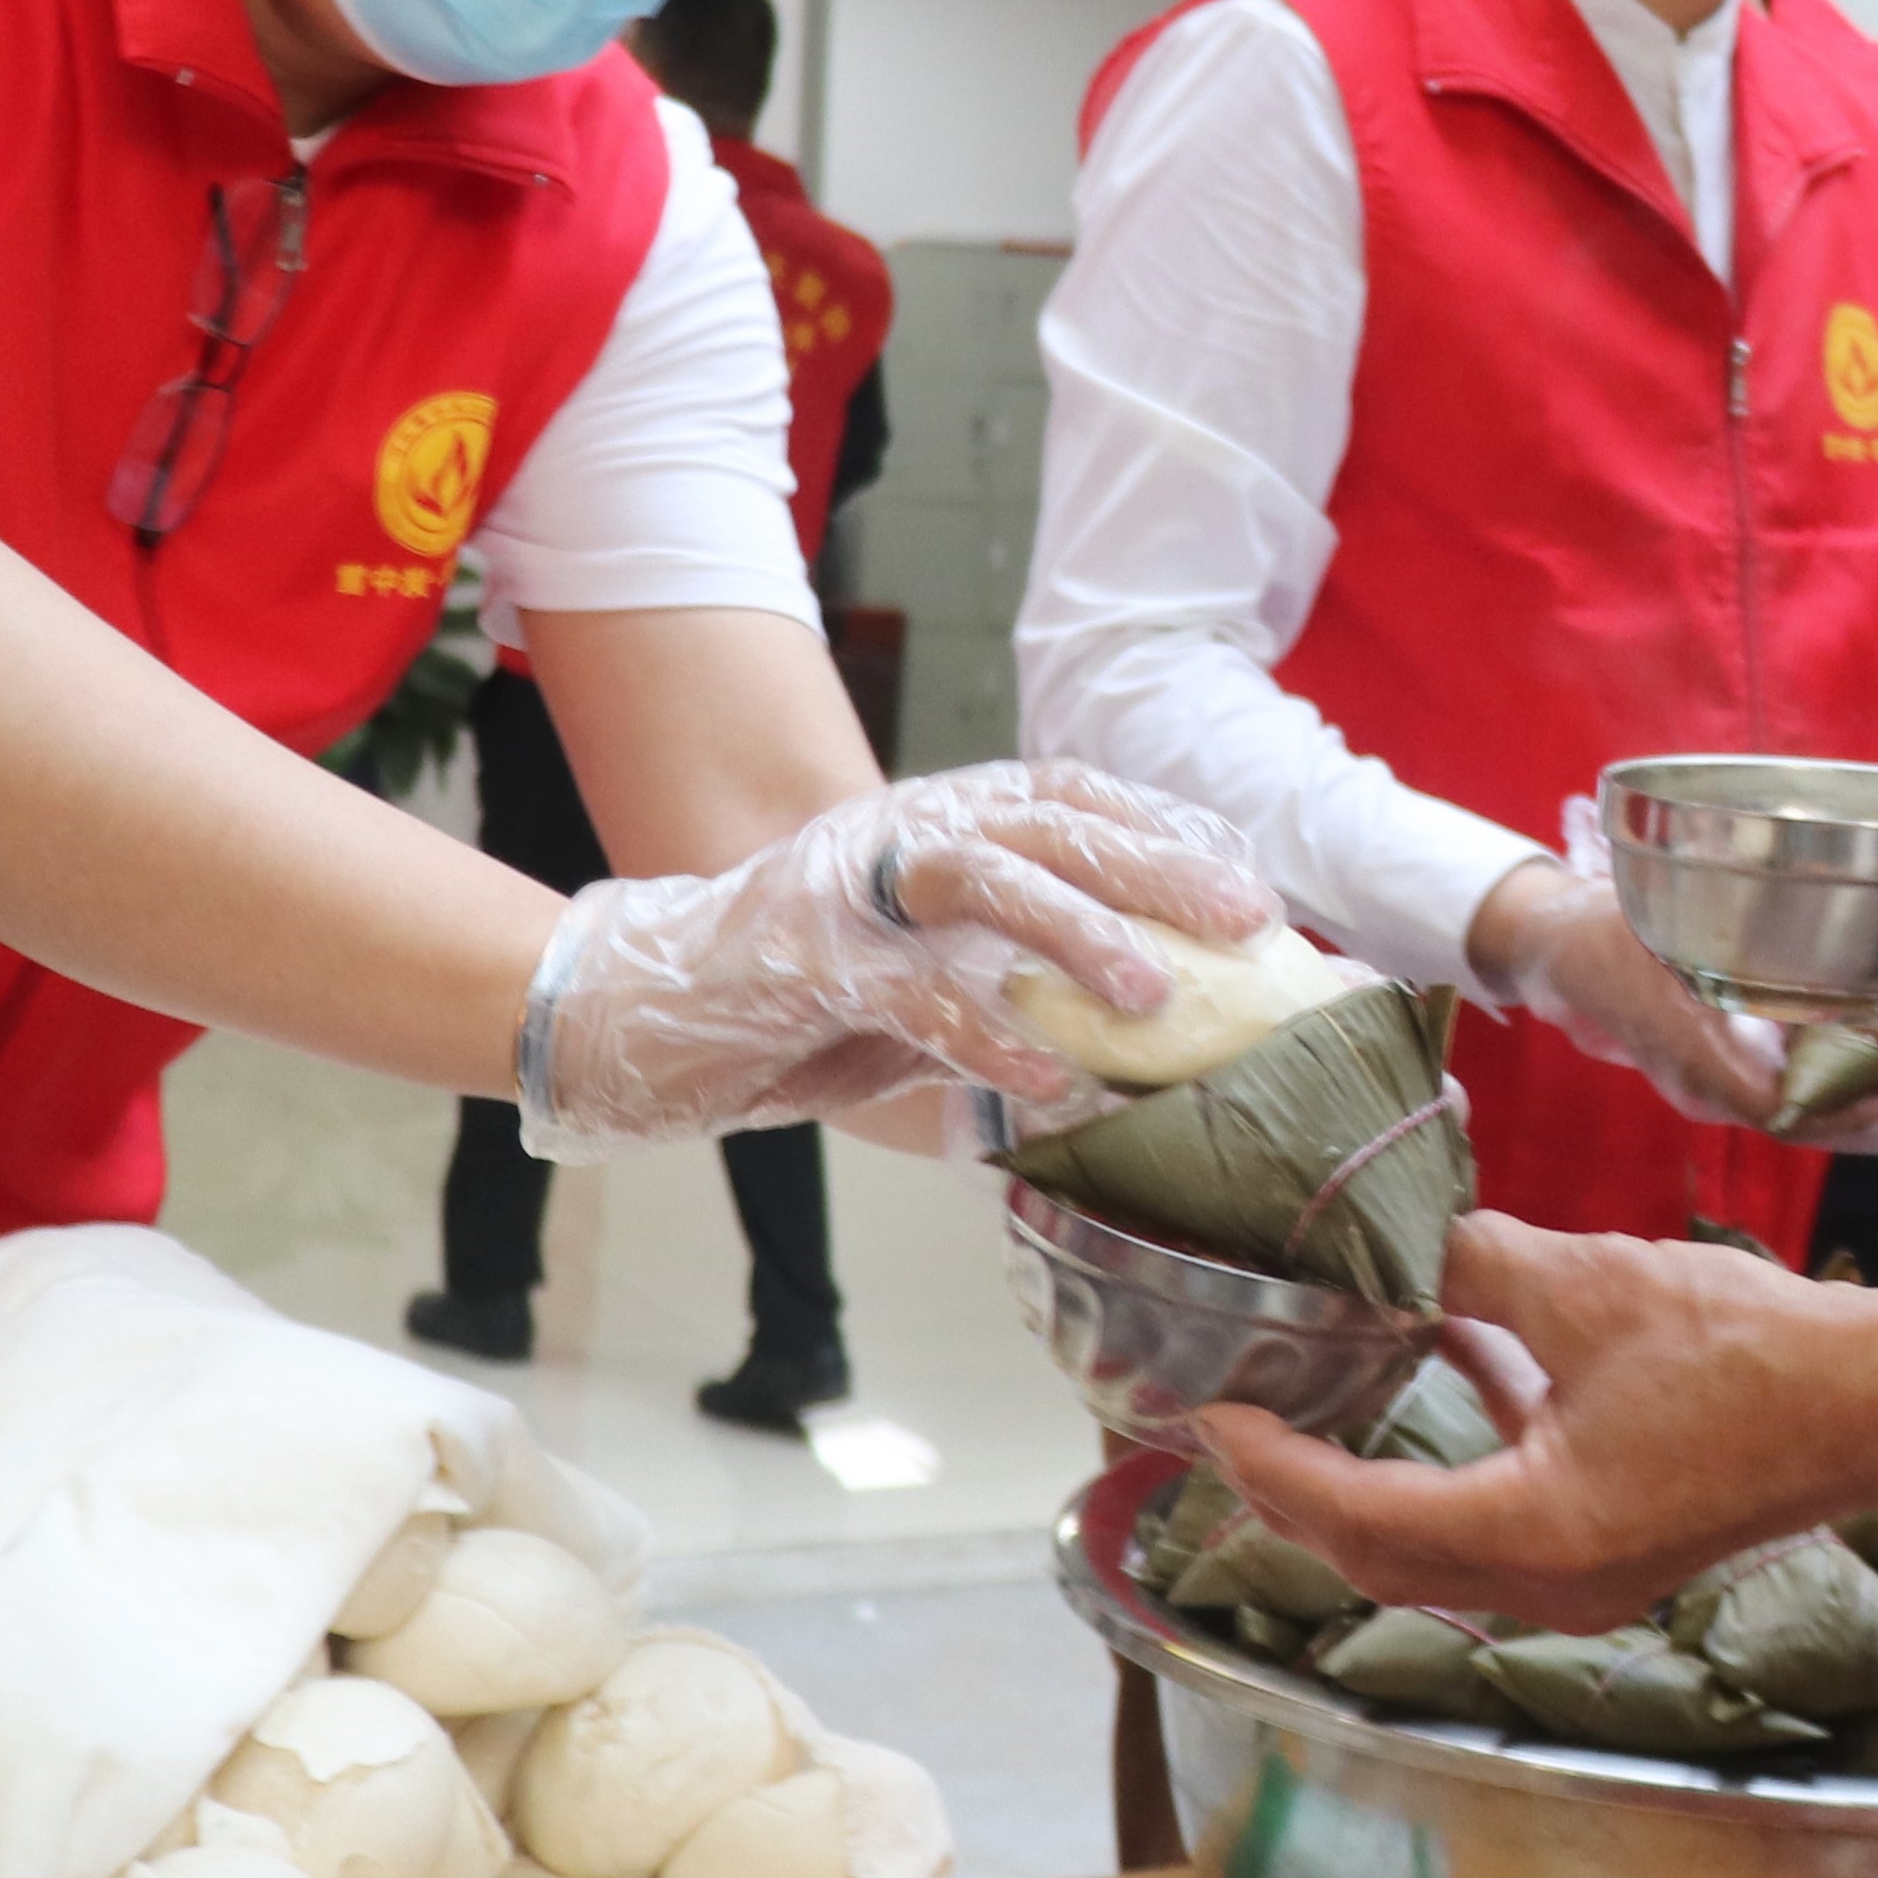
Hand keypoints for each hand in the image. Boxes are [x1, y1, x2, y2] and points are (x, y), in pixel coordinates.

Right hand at [520, 760, 1274, 1153]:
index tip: (1246, 877)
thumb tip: (1148, 1040)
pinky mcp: (804, 958)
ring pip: (984, 879)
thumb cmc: (796, 1003)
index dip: (1162, 826)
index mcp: (937, 819)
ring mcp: (850, 888)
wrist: (631, 1010)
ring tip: (1154, 995)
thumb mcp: (923, 980)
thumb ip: (1012, 989)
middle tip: (1245, 921)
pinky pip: (908, 991)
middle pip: (1050, 825)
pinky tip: (1041, 1083)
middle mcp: (902, 831)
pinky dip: (981, 1035)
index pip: (1070, 795)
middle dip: (1155, 867)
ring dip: (1077, 932)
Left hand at [1201, 1215, 1877, 1627]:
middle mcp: (1547, 1583)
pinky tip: (1451, 1360)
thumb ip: (1472, 1264)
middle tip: (1236, 1417)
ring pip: (1432, 1547)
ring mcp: (1583, 1578)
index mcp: (1531, 1532)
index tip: (1211, 1410)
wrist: (1877, 1402)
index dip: (1270, 1463)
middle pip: (1378, 1556)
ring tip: (1310, 1400)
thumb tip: (1394, 1238)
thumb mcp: (1584, 1285)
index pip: (1354, 1516)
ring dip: (1365, 1483)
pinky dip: (1451, 1462)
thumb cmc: (1747, 1353)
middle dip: (1294, 1492)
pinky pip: (1497, 1520)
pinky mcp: (1613, 1549)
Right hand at [1473, 863, 1877, 1145]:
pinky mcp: (1721, 1076)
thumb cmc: (1609, 932)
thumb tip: (1793, 901)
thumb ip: (1712, 928)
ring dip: (1865, 1114)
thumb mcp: (1659, 920)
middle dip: (1875, 1120)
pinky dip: (1839, 1098)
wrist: (1560, 951)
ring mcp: (1712, 1090)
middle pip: (1805, 1126)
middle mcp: (1707, 1090)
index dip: (1849, 1115)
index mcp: (1694, 1061)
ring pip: (1801, 1119)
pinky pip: (1787, 1103)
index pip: (1782, 1111)